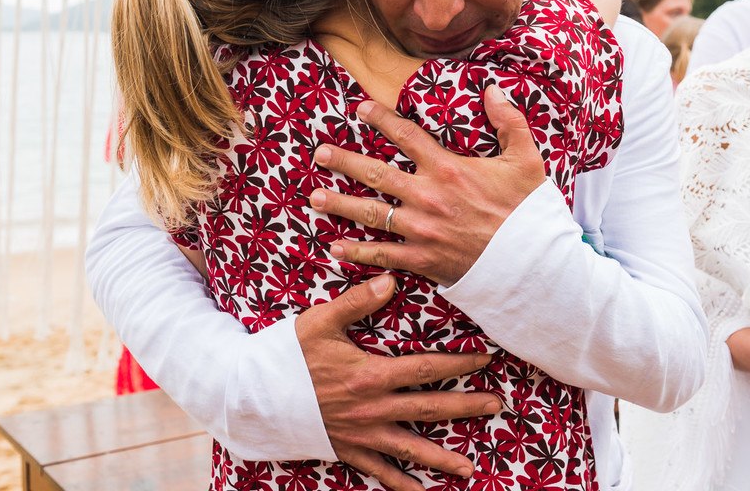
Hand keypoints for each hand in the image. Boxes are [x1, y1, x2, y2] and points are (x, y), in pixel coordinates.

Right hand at [294, 274, 500, 490]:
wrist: (252, 395)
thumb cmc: (287, 354)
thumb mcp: (321, 321)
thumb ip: (358, 301)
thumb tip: (391, 278)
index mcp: (371, 376)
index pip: (426, 369)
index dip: (459, 364)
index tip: (486, 359)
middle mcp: (373, 409)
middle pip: (430, 408)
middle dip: (466, 407)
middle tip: (497, 405)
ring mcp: (361, 435)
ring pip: (411, 448)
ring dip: (442, 458)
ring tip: (470, 469)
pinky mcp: (346, 450)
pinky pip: (379, 473)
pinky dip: (401, 484)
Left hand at [309, 85, 546, 285]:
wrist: (533, 264)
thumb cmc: (529, 213)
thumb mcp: (527, 160)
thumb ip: (509, 121)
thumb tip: (492, 89)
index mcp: (449, 168)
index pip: (406, 135)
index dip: (381, 119)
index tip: (361, 108)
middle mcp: (428, 196)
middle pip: (375, 173)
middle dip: (344, 162)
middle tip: (320, 153)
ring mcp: (422, 229)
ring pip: (371, 212)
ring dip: (339, 204)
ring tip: (314, 197)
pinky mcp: (422, 259)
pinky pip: (381, 254)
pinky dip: (356, 251)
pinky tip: (335, 247)